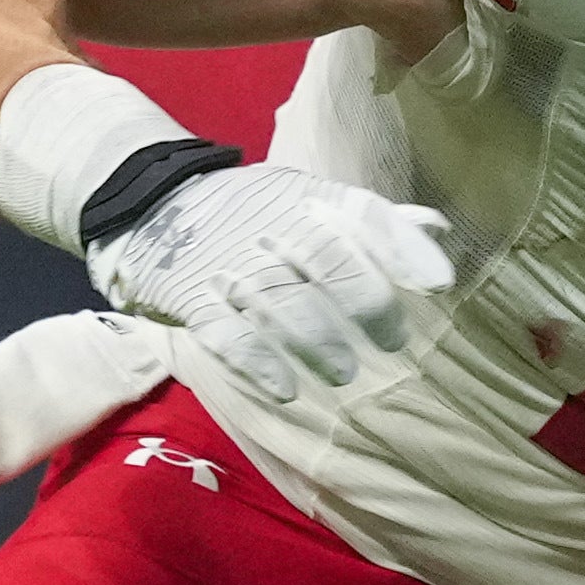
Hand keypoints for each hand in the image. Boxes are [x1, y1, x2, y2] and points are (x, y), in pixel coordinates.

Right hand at [90, 161, 453, 402]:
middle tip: (391, 342)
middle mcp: (271, 226)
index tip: (437, 282)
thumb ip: (368, 218)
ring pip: (279, 300)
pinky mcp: (192, 296)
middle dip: (363, 300)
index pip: (360, 212)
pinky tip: (284, 388)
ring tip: (342, 374)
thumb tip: (435, 227)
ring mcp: (230, 263)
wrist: (148, 201)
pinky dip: (255, 360)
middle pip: (324, 256)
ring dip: (315, 339)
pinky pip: (224, 331)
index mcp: (305, 199)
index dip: (400, 245)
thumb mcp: (303, 197)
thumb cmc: (246, 210)